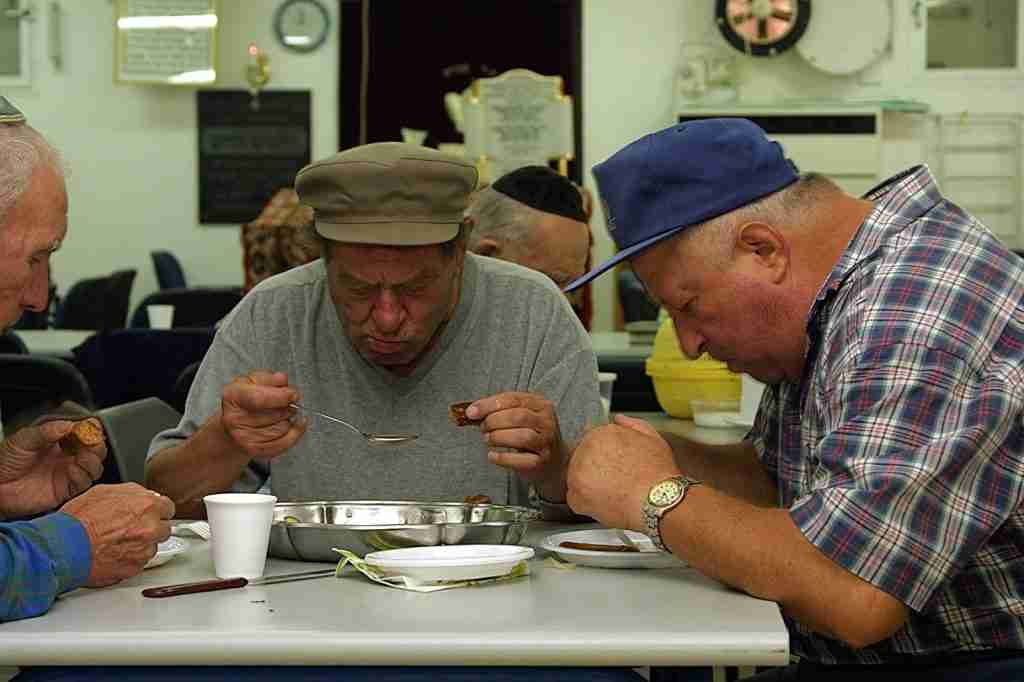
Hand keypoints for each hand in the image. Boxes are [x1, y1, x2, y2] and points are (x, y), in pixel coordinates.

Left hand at [0, 418, 106, 517]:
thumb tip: (69, 425)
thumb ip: (46, 432)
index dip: (91, 430)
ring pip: (95, 467)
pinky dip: (83, 475)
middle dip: (97, 445)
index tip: (90, 427)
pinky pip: (84, 484)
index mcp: (59, 442)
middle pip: (96, 450)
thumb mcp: (23, 440)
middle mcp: (66, 457)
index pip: (84, 433)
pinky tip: (71, 470)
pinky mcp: (66, 490)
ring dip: (93, 460)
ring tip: (82, 456)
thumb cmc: (5, 462)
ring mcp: (67, 474)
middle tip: (91, 442)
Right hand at [60, 483, 174, 586]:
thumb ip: (133, 493)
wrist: (62, 547)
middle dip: (151, 528)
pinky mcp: (134, 569)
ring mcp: (143, 551)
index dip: (156, 510)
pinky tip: (113, 553)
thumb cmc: (78, 520)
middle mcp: (150, 528)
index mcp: (147, 506)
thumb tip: (145, 495)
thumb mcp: (105, 492)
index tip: (150, 514)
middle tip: (129, 528)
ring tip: (116, 542)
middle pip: (164, 528)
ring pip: (152, 547)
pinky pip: (139, 562)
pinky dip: (130, 559)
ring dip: (140, 545)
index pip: (169, 508)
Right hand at [221, 370, 306, 460]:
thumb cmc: (245, 402)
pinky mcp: (254, 449)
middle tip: (289, 403)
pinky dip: (295, 433)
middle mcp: (235, 418)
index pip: (260, 398)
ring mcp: (243, 436)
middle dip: (289, 407)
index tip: (293, 395)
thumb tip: (282, 380)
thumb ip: (269, 378)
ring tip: (283, 414)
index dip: (281, 397)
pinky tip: (295, 425)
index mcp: (233, 396)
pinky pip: (284, 442)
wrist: (232, 426)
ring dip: (289, 419)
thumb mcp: (252, 382)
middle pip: (276, 413)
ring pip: (282, 427)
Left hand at [467, 392, 567, 500]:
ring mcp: (546, 442)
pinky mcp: (541, 462)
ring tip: (488, 439)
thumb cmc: (531, 434)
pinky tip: (492, 455)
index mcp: (541, 405)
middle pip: (517, 416)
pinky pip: (520, 460)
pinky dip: (502, 457)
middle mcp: (547, 422)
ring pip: (521, 436)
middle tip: (483, 428)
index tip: (471, 412)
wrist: (554, 461)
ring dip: (498, 437)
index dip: (489, 405)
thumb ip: (500, 410)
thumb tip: (472, 411)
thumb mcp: (520, 416)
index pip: (513, 399)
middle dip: (493, 421)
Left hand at [566, 414, 679, 530]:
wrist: (657, 501)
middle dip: (595, 469)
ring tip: (613, 492)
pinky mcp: (576, 495)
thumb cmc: (657, 473)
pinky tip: (606, 502)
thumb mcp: (652, 438)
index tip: (614, 465)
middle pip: (581, 459)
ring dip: (590, 485)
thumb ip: (633, 425)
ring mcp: (577, 473)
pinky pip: (576, 498)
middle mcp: (584, 449)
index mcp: (600, 433)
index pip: (591, 441)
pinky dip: (588, 503)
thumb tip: (619, 419)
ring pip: (577, 478)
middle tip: (615, 480)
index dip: (604, 456)